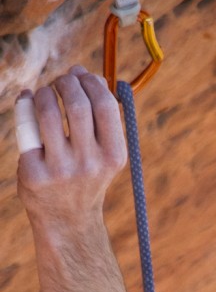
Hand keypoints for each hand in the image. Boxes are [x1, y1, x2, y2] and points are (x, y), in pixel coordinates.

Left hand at [16, 65, 126, 231]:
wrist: (68, 220)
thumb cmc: (86, 176)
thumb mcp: (104, 152)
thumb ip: (100, 115)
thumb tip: (83, 71)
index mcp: (113, 156)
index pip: (105, 105)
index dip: (90, 81)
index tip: (81, 76)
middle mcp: (90, 164)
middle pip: (78, 104)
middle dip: (67, 82)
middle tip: (61, 82)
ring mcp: (61, 170)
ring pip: (49, 111)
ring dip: (46, 92)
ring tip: (46, 94)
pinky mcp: (35, 173)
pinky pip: (27, 129)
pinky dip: (26, 105)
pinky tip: (28, 100)